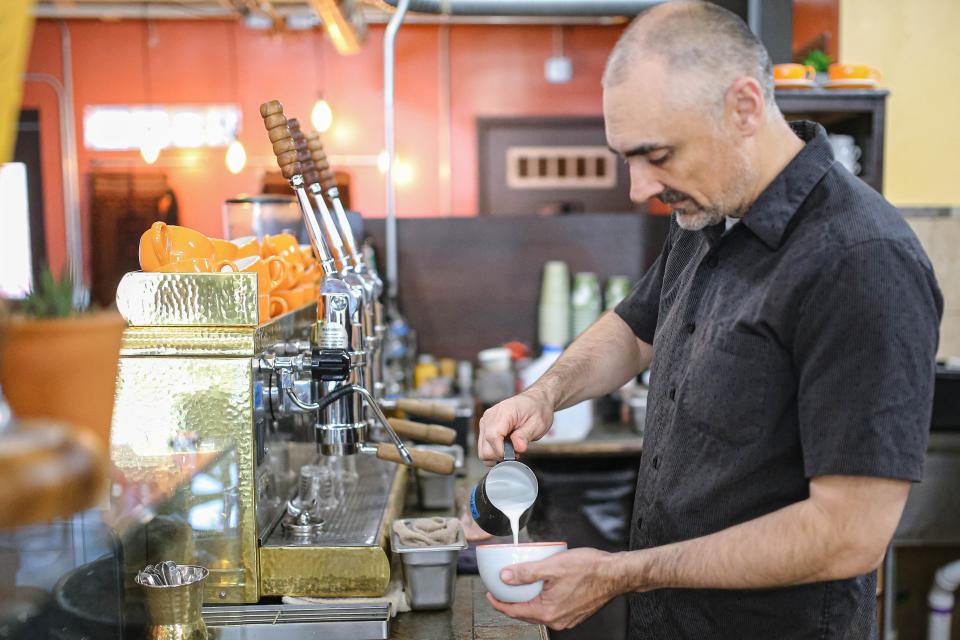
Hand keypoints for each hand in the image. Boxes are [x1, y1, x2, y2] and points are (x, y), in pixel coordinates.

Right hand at [477, 389, 553, 463]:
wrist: (535, 402)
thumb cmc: (537, 410)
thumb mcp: (538, 423)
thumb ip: (525, 435)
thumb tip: (518, 448)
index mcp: (503, 412)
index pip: (492, 436)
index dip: (502, 451)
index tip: (515, 454)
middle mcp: (490, 416)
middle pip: (485, 447)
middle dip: (500, 455)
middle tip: (515, 452)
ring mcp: (486, 422)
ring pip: (482, 450)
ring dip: (496, 455)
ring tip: (511, 450)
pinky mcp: (485, 428)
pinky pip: (484, 447)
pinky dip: (494, 452)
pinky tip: (505, 448)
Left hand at [486, 548, 623, 629]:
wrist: (616, 574)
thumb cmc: (590, 569)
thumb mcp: (553, 566)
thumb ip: (526, 573)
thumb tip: (505, 577)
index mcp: (548, 611)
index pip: (515, 611)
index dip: (499, 603)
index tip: (490, 595)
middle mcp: (557, 619)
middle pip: (526, 614)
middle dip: (512, 602)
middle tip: (502, 590)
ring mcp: (567, 619)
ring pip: (539, 612)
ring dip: (528, 601)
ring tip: (520, 588)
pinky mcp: (575, 614)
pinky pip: (551, 610)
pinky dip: (542, 601)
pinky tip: (542, 588)